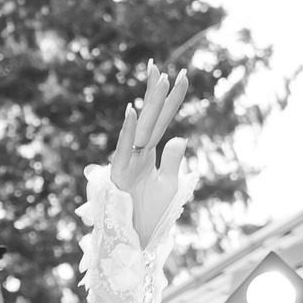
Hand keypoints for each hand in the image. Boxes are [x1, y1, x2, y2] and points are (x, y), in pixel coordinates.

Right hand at [109, 64, 188, 248]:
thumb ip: (173, 160)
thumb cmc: (150, 212)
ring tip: (157, 79)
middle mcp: (139, 151)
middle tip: (162, 66)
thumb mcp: (168, 185)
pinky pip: (125, 147)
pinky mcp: (119, 173)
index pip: (163, 120)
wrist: (134, 236)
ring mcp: (128, 160)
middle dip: (157, 92)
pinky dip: (129, 129)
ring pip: (142, 127)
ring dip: (150, 103)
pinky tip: (134, 110)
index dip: (173, 99)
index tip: (183, 75)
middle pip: (151, 117)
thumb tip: (180, 136)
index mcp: (150, 152)